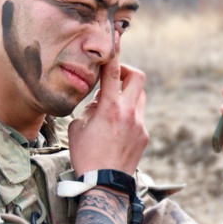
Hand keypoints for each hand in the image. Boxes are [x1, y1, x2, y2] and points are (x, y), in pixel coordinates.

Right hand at [68, 51, 148, 175]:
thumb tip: (99, 102)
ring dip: (128, 94)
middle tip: (113, 78)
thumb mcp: (77, 127)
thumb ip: (90, 108)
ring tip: (111, 106)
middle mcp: (130, 113)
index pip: (113, 71)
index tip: (116, 38)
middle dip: (126, 72)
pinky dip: (129, 114)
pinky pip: (139, 116)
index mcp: (110, 108)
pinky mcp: (145, 135)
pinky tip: (115, 129)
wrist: (105, 184)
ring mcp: (140, 124)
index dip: (114, 52)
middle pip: (138, 77)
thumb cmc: (86, 156)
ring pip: (140, 97)